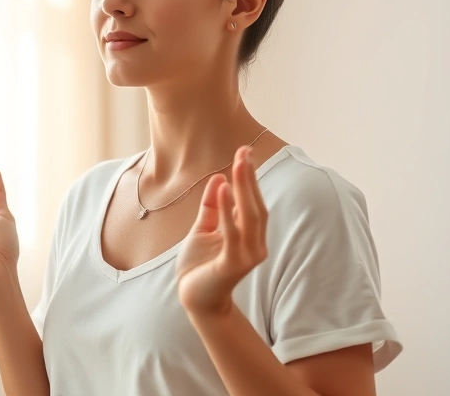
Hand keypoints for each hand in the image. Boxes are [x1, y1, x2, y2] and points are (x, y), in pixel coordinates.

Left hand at [176, 146, 267, 315]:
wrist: (193, 298)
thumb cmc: (199, 266)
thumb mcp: (203, 229)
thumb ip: (211, 207)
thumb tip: (218, 178)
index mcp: (248, 235)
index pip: (253, 201)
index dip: (250, 177)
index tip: (244, 152)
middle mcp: (254, 244)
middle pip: (256, 205)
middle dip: (250, 179)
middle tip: (244, 153)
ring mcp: (247, 255)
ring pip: (250, 217)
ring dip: (244, 189)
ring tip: (238, 164)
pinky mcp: (233, 264)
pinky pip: (232, 233)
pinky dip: (227, 210)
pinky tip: (222, 189)